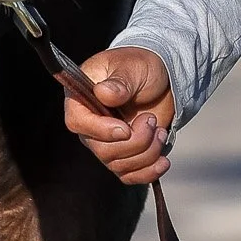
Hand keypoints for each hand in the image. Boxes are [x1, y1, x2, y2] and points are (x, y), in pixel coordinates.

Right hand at [63, 46, 174, 184]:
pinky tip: (163, 161)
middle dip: (135, 141)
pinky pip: (129, 175)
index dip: (101, 131)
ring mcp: (107, 142)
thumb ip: (119, 82)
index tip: (125, 128)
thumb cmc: (139, 65)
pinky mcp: (124, 154)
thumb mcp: (131, 67)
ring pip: (119, 165)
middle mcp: (90, 124)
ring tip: (160, 131)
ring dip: (146, 152)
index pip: (77, 122)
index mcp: (82, 97)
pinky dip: (148, 171)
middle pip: (102, 150)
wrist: (160, 78)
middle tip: (151, 120)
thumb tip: (104, 93)